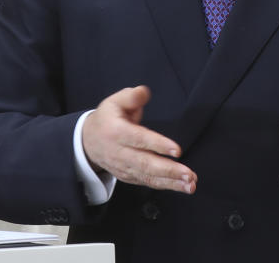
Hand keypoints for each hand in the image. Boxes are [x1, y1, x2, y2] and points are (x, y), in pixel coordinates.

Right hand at [82, 86, 196, 193]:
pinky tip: (182, 186)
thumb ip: (131, 96)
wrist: (88, 141)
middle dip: (168, 170)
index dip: (158, 145)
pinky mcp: (128, 176)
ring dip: (171, 182)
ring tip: (190, 184)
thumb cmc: (107, 118)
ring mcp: (123, 167)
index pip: (139, 139)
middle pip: (145, 163)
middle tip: (189, 174)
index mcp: (116, 131)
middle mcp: (119, 152)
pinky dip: (165, 186)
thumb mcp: (114, 101)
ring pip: (148, 176)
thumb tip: (144, 92)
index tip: (177, 150)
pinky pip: (147, 182)